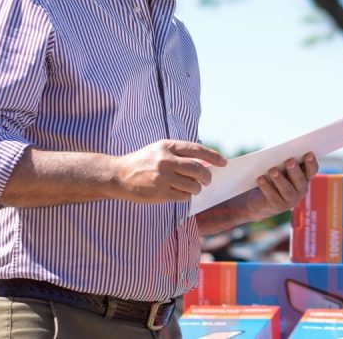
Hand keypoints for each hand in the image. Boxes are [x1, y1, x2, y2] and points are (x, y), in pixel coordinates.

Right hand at [110, 140, 225, 202]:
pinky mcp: (160, 192)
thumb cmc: (144, 161)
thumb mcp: (160, 149)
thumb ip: (180, 153)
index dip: (213, 156)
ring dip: (197, 188)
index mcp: (167, 147)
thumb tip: (205, 163)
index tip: (223, 162)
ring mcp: (163, 178)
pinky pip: (183, 196)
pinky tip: (182, 192)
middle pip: (198, 169)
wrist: (119, 175)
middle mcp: (166, 161)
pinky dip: (187, 195)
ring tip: (194, 187)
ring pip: (193, 185)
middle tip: (207, 180)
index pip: (197, 150)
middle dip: (207, 176)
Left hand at [239, 153, 318, 220]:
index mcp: (304, 177)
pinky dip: (266, 187)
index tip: (308, 154)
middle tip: (289, 161)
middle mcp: (300, 190)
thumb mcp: (280, 169)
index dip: (311, 163)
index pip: (312, 170)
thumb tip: (281, 152)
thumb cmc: (272, 178)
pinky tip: (261, 179)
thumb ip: (283, 162)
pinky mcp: (277, 206)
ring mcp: (290, 200)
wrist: (260, 200)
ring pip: (287, 190)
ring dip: (280, 179)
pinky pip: (273, 196)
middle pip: (300, 180)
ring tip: (272, 170)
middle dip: (295, 170)